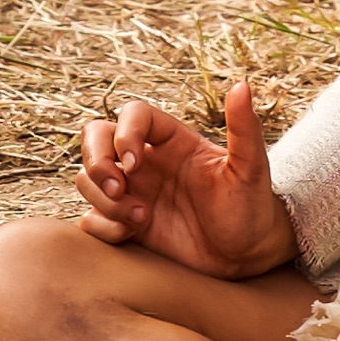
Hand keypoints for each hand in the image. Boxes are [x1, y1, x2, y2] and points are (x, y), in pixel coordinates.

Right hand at [75, 79, 294, 278]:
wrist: (244, 254)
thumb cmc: (251, 204)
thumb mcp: (250, 166)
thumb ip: (244, 128)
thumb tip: (242, 85)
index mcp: (174, 140)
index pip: (132, 115)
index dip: (125, 133)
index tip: (135, 163)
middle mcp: (148, 161)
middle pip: (96, 136)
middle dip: (96, 160)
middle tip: (118, 187)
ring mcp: (134, 192)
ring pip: (88, 178)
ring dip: (103, 198)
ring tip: (140, 217)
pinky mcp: (125, 225)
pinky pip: (91, 218)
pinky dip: (102, 226)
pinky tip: (132, 234)